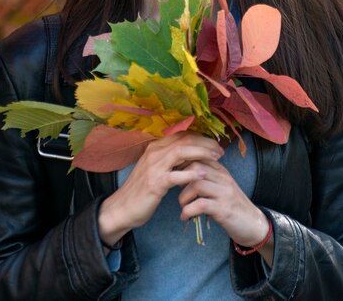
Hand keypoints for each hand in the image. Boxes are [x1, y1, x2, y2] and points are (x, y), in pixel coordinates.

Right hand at [98, 133, 223, 247]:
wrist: (122, 208)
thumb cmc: (141, 190)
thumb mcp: (155, 169)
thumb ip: (170, 160)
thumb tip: (191, 154)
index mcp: (155, 147)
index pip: (182, 134)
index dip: (201, 138)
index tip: (214, 144)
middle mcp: (154, 152)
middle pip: (184, 140)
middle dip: (205, 143)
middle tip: (220, 150)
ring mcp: (154, 167)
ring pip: (181, 152)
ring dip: (202, 153)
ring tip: (217, 158)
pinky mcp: (155, 183)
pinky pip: (176, 175)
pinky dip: (191, 174)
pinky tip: (204, 175)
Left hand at [178, 159, 273, 263]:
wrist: (254, 225)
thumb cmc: (232, 206)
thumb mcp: (219, 188)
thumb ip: (204, 179)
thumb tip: (180, 175)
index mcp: (221, 170)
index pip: (198, 156)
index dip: (182, 164)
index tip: (174, 174)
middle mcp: (223, 178)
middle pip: (195, 167)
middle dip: (180, 179)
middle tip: (176, 191)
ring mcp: (224, 193)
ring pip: (196, 184)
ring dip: (183, 197)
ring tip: (183, 206)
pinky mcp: (224, 209)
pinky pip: (201, 205)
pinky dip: (188, 211)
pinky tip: (185, 217)